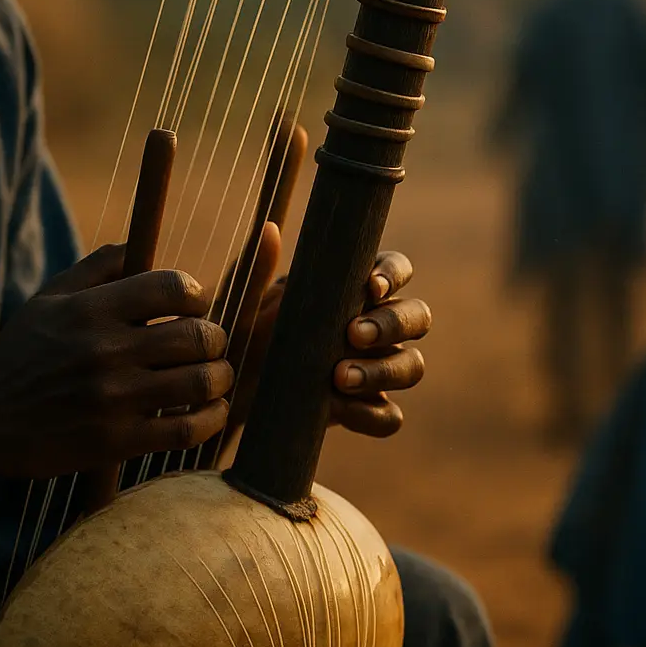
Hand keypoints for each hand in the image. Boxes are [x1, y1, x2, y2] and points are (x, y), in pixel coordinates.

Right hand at [0, 245, 232, 478]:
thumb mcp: (48, 298)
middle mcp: (106, 351)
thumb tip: (141, 245)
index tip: (194, 308)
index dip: (198, 296)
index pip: (174, 288)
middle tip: (210, 346)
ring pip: (200, 382)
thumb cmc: (17, 354)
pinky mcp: (116, 442)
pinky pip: (186, 430)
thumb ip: (97, 268)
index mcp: (92, 311)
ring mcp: (113, 400)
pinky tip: (209, 412)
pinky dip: (210, 419)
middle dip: (215, 339)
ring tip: (215, 377)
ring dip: (219, 378)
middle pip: (198, 336)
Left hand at [227, 228, 430, 439]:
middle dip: (394, 324)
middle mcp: (376, 325)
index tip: (369, 287)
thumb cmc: (243, 331)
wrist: (227, 388)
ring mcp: (375, 369)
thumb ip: (256, 268)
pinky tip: (337, 408)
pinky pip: (389, 417)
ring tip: (339, 377)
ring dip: (385, 371)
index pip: (397, 269)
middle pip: (418, 317)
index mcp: (355, 288)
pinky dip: (370, 414)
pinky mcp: (364, 409)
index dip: (394, 274)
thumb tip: (270, 230)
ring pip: (412, 366)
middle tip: (353, 334)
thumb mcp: (243, 302)